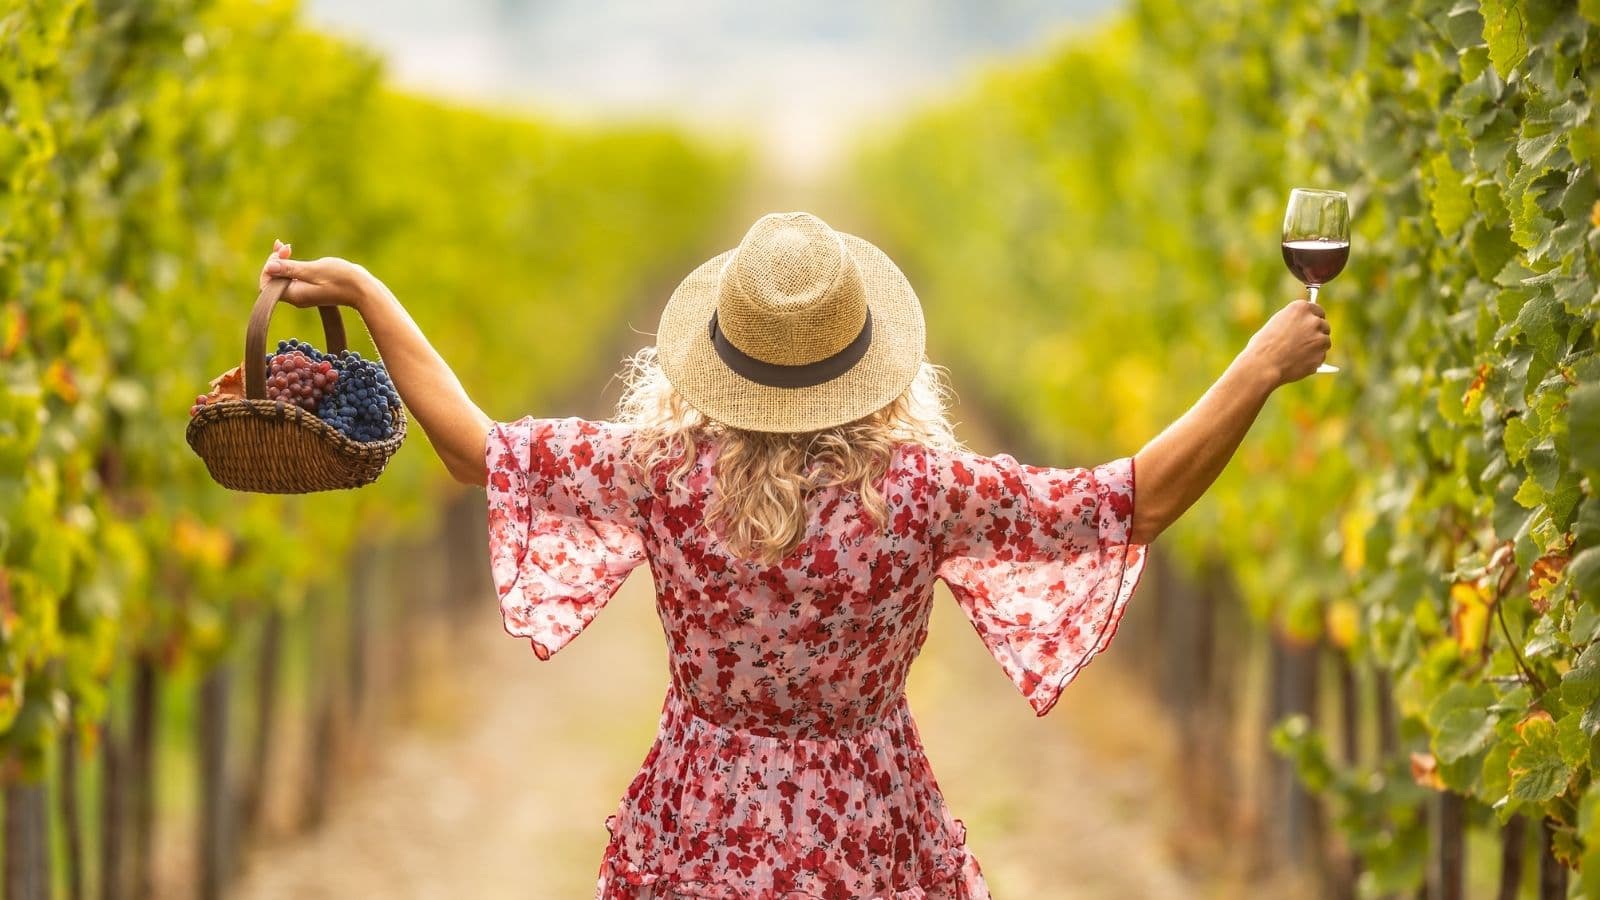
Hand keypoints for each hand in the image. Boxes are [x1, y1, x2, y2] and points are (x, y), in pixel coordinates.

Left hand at [258, 240, 375, 309]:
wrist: (363, 290)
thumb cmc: (341, 279)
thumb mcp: (314, 270)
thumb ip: (290, 268)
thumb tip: (269, 267)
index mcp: (294, 294)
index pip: (267, 284)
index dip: (269, 267)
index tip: (281, 254)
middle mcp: (297, 296)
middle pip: (274, 280)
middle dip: (275, 261)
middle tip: (285, 246)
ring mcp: (304, 293)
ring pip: (284, 277)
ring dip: (283, 261)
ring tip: (287, 246)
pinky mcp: (312, 288)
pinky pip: (295, 277)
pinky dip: (292, 265)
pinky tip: (293, 253)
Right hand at [1241, 299, 1330, 385]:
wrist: (1263, 365)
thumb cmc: (1263, 345)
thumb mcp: (1276, 324)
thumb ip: (1293, 322)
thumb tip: (1303, 327)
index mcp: (1301, 308)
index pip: (1317, 310)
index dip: (1313, 318)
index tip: (1312, 324)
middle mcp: (1313, 320)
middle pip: (1323, 325)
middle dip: (1317, 333)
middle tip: (1305, 341)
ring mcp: (1319, 338)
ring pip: (1325, 342)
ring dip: (1316, 347)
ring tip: (1297, 354)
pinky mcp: (1321, 355)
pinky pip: (1321, 357)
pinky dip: (1313, 360)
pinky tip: (1298, 362)